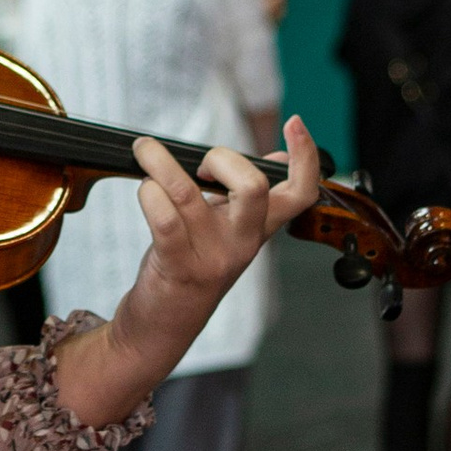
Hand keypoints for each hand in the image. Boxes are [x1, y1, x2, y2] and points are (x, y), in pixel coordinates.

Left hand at [52, 119, 325, 428]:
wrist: (163, 328)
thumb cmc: (192, 268)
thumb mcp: (228, 231)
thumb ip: (250, 198)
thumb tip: (279, 159)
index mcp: (259, 230)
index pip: (301, 192)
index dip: (306, 156)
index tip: (296, 122)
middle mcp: (243, 243)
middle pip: (256, 188)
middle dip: (222, 158)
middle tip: (200, 163)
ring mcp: (212, 257)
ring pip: (189, 193)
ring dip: (160, 162)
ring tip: (145, 150)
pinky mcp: (178, 266)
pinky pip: (164, 219)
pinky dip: (149, 193)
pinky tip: (144, 188)